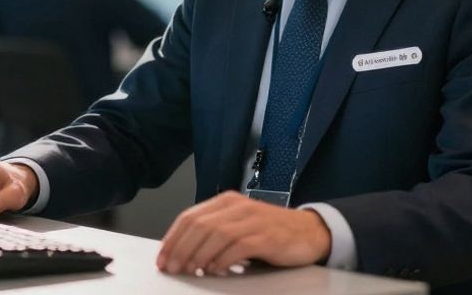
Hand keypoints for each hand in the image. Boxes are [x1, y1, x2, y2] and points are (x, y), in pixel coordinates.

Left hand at [156, 191, 331, 275]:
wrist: (309, 231)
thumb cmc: (270, 231)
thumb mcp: (238, 226)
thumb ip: (213, 233)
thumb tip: (182, 253)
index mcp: (226, 202)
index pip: (190, 217)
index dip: (172, 239)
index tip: (162, 258)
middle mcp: (237, 206)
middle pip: (199, 226)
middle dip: (181, 249)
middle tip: (172, 268)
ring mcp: (253, 220)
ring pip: (215, 235)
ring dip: (198, 255)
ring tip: (191, 270)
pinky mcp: (266, 236)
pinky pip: (238, 247)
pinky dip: (222, 260)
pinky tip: (215, 270)